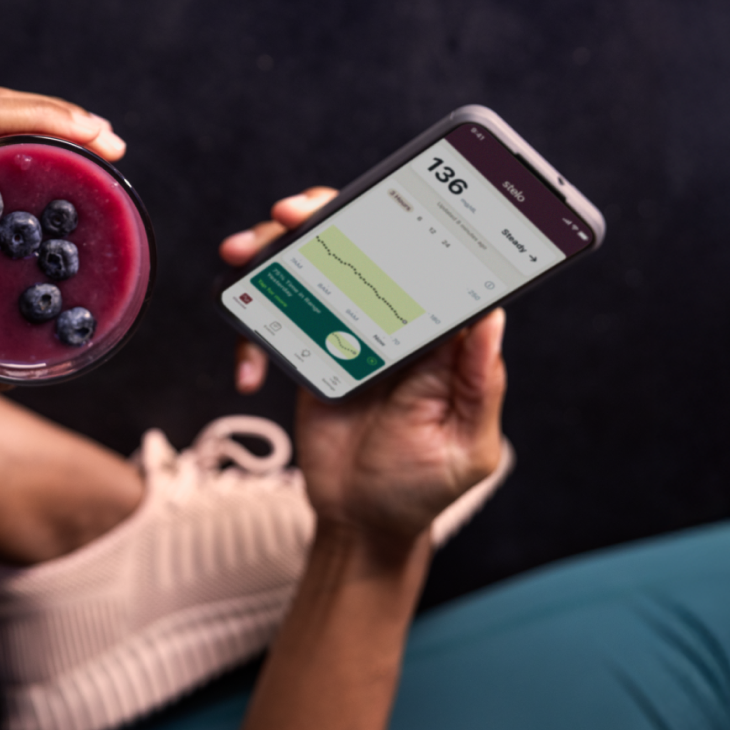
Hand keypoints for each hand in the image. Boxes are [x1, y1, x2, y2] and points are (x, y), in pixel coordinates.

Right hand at [220, 186, 505, 543]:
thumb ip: (477, 385)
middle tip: (285, 216)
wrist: (358, 523)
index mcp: (438, 335)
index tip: (363, 206)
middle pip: (356, 243)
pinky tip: (249, 370)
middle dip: (317, 217)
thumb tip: (490, 318)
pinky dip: (251, 334)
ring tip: (240, 259)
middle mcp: (393, 319)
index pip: (425, 258)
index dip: (396, 220)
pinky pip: (273, 320)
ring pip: (308, 267)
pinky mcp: (306, 350)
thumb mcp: (465, 447)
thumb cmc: (420, 488)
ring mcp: (346, 330)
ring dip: (270, 253)